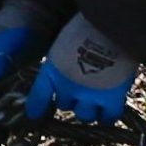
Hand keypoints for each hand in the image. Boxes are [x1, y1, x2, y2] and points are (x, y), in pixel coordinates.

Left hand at [23, 16, 140, 128]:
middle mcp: (67, 87)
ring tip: (94, 100)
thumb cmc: (86, 28)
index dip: (36, 107)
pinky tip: (107, 113)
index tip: (33, 114)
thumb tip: (66, 72)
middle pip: (64, 104)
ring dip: (88, 109)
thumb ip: (62, 62)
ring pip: (85, 115)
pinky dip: (107, 116)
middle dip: (70, 99)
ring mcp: (89, 96)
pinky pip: (108, 117)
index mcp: (52, 71)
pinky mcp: (112, 99)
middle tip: (79, 91)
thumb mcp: (63, 44)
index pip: (38, 96)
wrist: (110, 28)